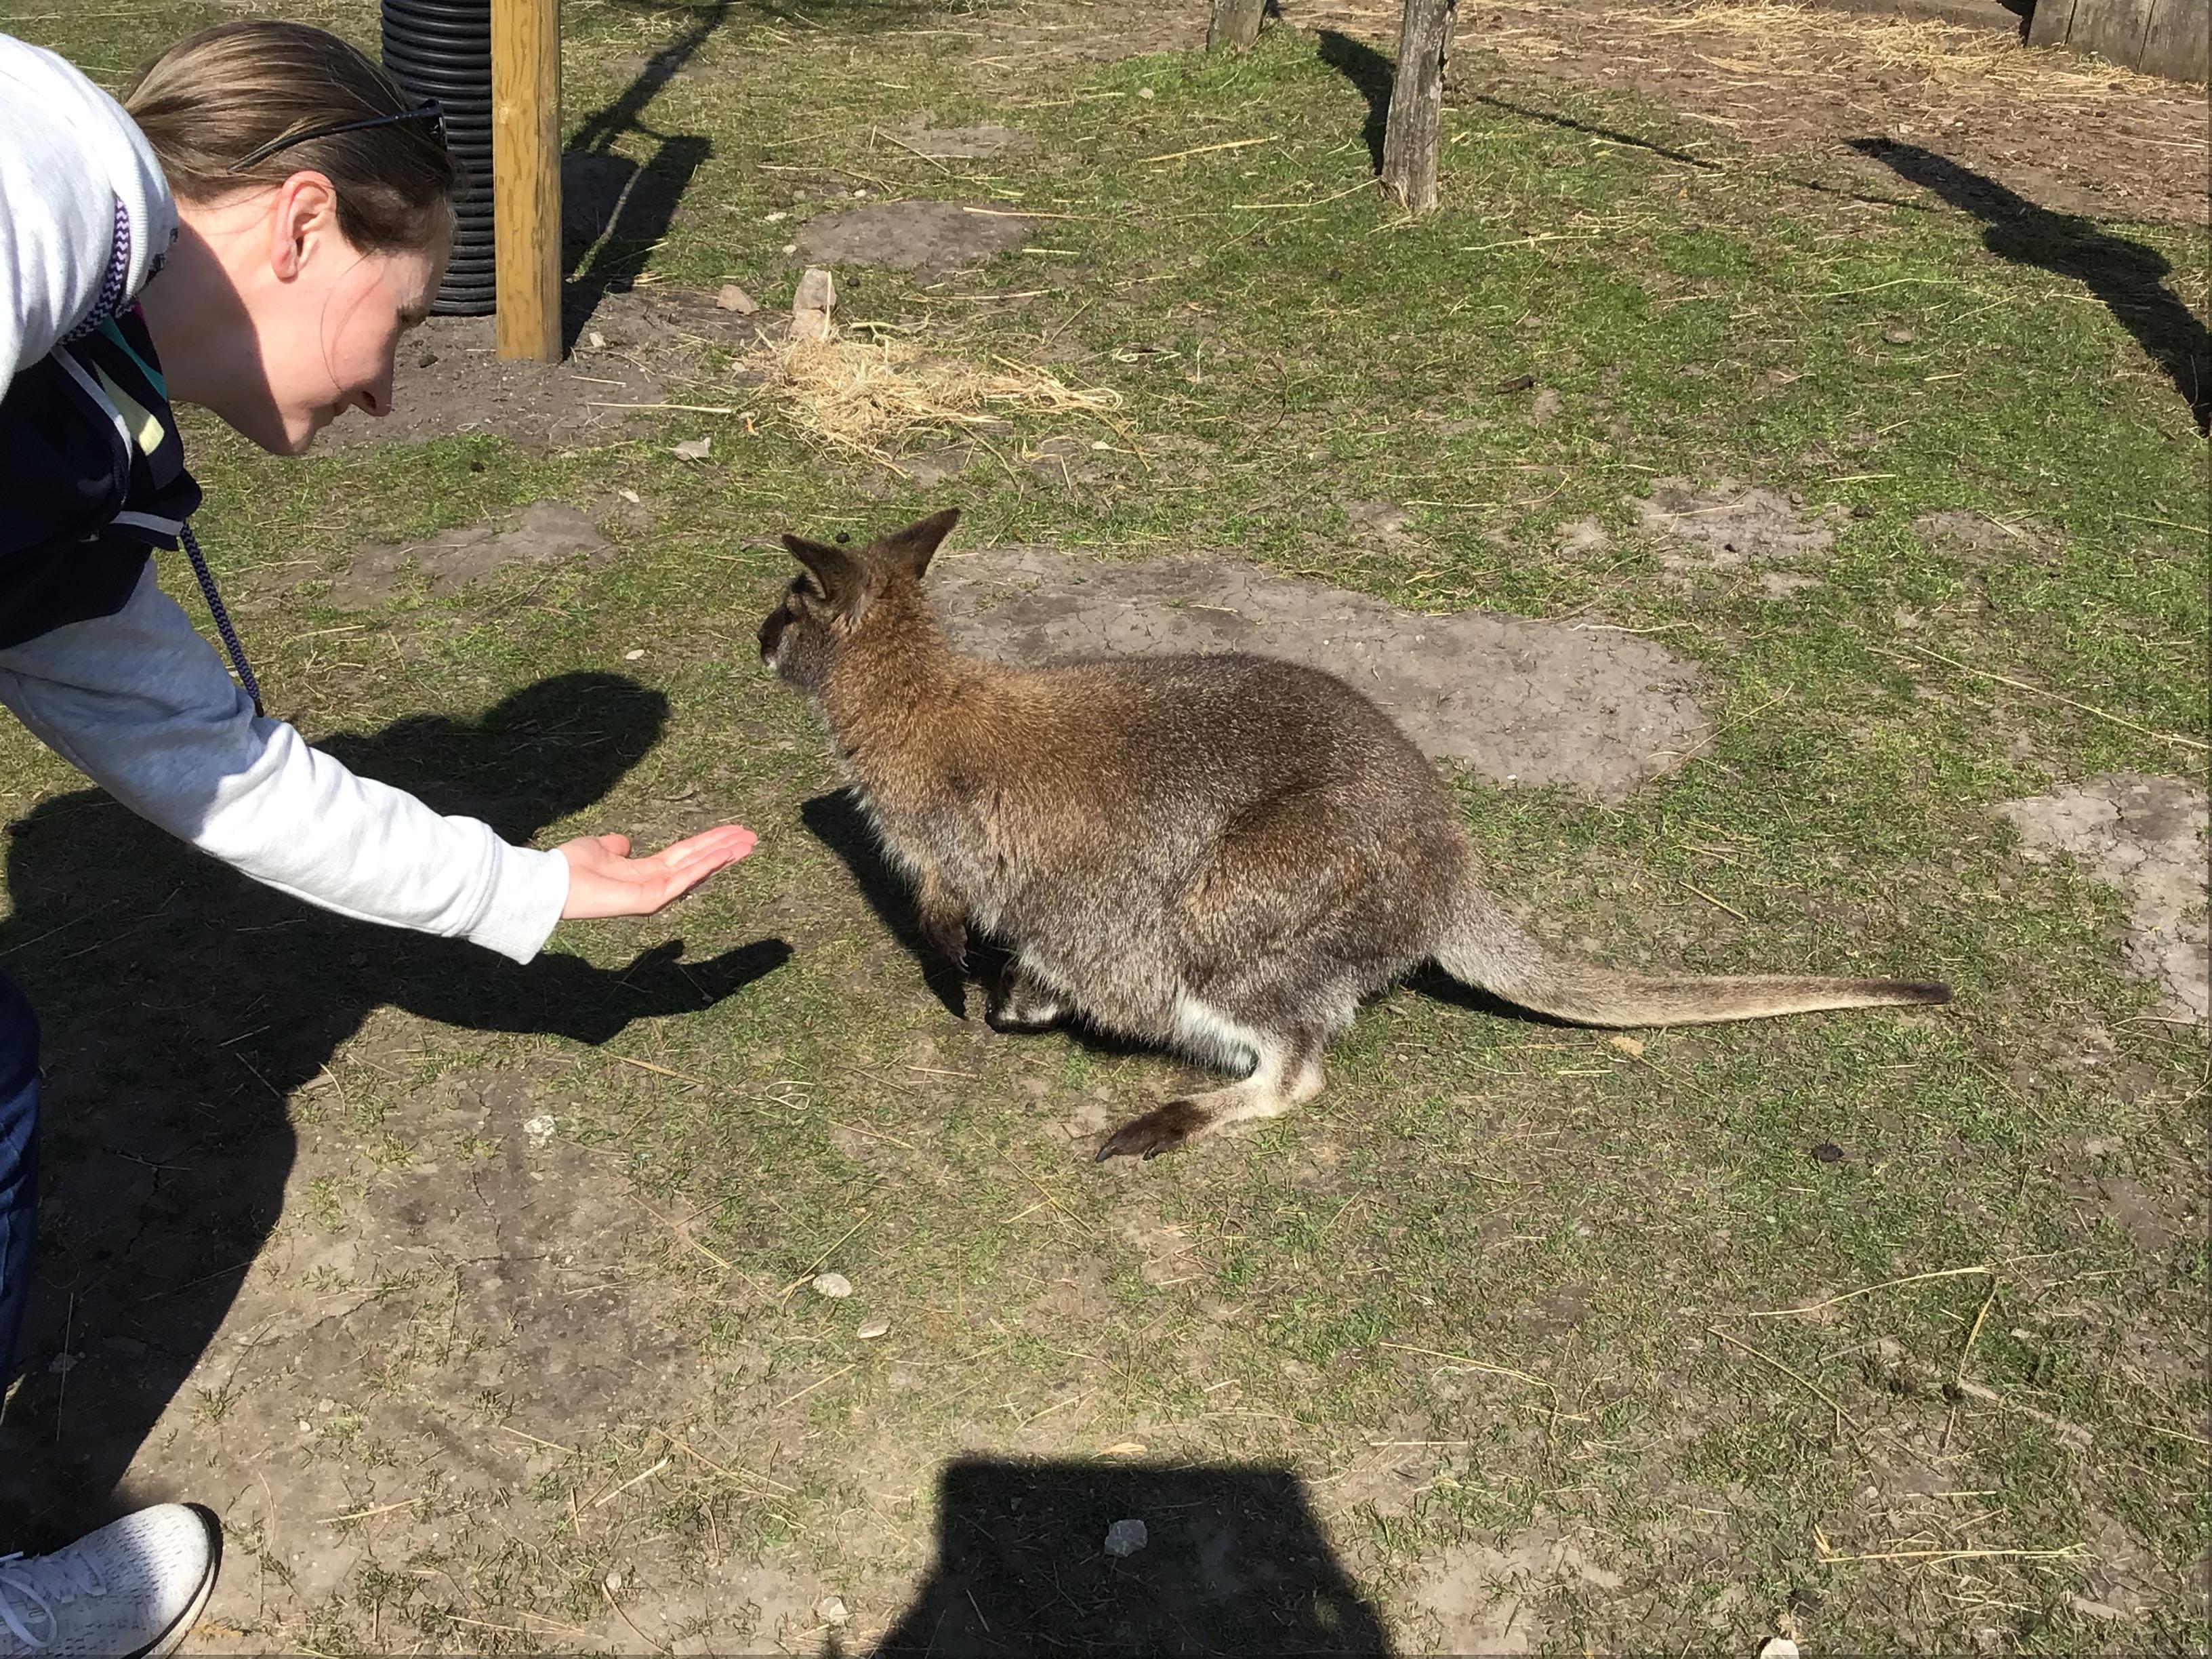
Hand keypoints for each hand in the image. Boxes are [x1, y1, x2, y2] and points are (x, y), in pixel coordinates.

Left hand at [556, 824, 757, 919]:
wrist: (552, 883)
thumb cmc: (570, 867)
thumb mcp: (599, 847)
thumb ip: (615, 846)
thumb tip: (625, 842)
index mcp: (644, 871)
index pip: (685, 856)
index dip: (708, 843)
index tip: (732, 832)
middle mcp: (654, 883)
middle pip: (697, 862)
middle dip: (724, 849)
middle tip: (752, 837)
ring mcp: (654, 893)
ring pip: (696, 870)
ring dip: (723, 856)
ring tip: (748, 843)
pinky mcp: (650, 899)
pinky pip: (683, 879)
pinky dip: (705, 866)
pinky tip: (724, 854)